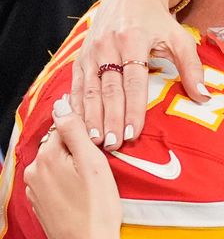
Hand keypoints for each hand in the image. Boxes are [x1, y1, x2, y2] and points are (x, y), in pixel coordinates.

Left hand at [24, 96, 121, 238]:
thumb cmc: (97, 207)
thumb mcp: (93, 162)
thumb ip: (75, 130)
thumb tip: (62, 104)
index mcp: (47, 157)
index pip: (66, 128)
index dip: (88, 135)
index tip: (100, 147)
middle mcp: (34, 170)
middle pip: (60, 145)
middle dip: (79, 151)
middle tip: (98, 167)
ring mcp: (35, 188)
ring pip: (57, 163)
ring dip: (72, 166)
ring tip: (92, 182)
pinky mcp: (40, 201)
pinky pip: (54, 180)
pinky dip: (67, 181)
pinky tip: (82, 192)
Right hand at [70, 0, 212, 150]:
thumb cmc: (160, 21)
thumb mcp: (181, 39)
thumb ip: (192, 68)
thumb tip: (204, 97)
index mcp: (134, 41)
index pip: (133, 82)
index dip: (133, 109)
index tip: (134, 133)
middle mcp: (108, 46)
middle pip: (108, 89)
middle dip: (110, 119)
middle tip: (113, 145)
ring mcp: (91, 50)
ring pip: (89, 89)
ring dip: (91, 117)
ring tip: (94, 141)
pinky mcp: (81, 55)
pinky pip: (77, 83)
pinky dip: (77, 105)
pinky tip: (79, 124)